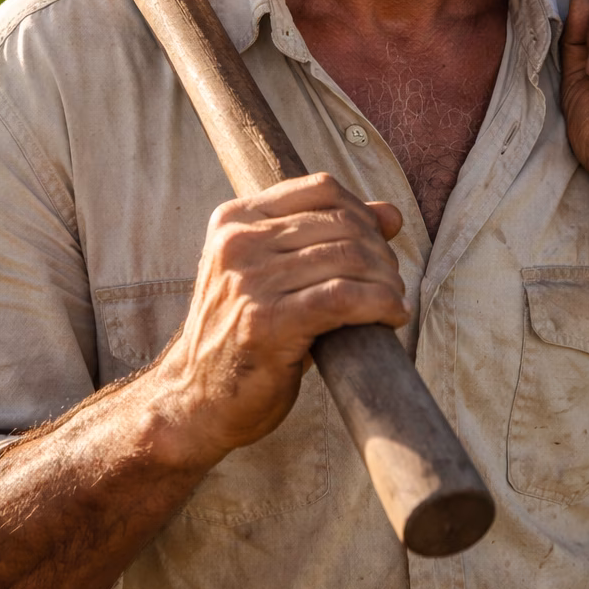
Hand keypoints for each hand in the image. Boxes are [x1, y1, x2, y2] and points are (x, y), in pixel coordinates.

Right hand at [153, 173, 405, 463]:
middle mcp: (237, 243)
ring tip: (394, 300)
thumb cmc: (242, 334)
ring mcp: (249, 282)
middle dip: (380, 252)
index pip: (320, 189)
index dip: (363, 212)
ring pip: (347, 259)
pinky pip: (343, 298)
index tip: (380, 243)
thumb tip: (391, 214)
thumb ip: (324, 236)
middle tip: (391, 281)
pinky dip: (379, 304)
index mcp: (233, 219)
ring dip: (385, 280)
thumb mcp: (272, 273)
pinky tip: (392, 316)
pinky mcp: (266, 322)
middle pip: (340, 224)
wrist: (195, 399)